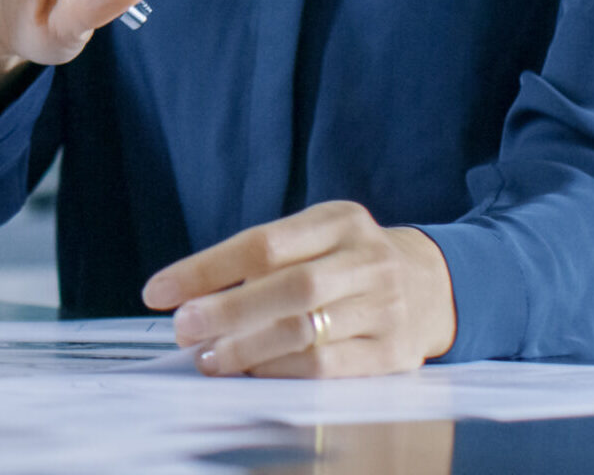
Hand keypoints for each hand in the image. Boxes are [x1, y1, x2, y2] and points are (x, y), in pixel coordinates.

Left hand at [141, 201, 457, 376]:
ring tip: (208, 358)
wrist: (435, 285)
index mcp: (339, 220)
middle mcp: (367, 260)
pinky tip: (251, 372)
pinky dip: (281, 371)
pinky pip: (328, 368)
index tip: (158, 291)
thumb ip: (264, 259)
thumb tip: (191, 297)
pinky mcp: (395, 354)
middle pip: (287, 287)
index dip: (205, 269)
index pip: (262, 244)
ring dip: (246, 349)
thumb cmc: (349, 261)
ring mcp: (386, 308)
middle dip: (225, 311)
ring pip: (305, 331)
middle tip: (182, 328)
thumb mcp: (317, 237)